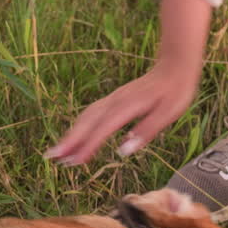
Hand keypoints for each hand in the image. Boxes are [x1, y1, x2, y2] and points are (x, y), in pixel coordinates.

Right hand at [45, 62, 198, 165]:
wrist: (174, 65)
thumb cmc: (175, 91)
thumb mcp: (168, 113)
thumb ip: (146, 131)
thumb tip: (124, 150)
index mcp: (128, 106)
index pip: (103, 128)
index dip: (88, 145)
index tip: (74, 161)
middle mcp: (115, 101)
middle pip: (87, 121)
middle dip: (70, 140)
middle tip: (53, 157)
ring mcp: (113, 99)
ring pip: (87, 116)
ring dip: (72, 134)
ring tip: (58, 152)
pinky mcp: (114, 99)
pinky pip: (92, 113)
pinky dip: (80, 126)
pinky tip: (76, 137)